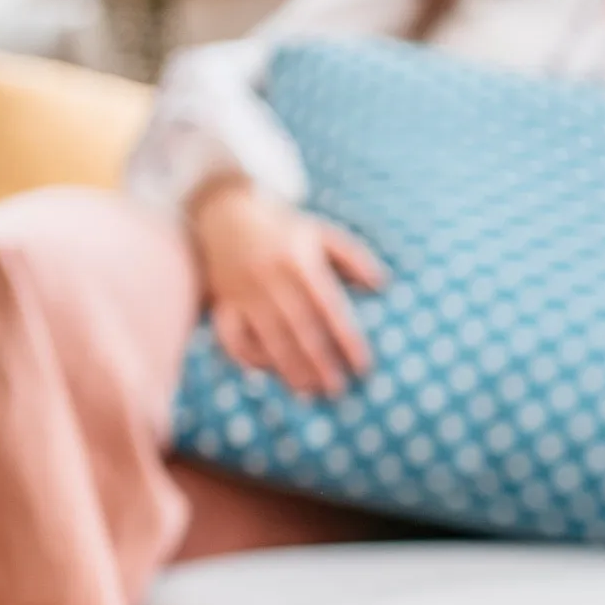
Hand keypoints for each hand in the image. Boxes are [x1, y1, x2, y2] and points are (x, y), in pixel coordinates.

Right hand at [189, 176, 382, 395]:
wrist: (224, 212)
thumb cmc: (284, 229)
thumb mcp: (321, 232)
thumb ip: (353, 257)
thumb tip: (381, 285)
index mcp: (299, 261)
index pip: (329, 307)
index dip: (347, 338)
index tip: (363, 366)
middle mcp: (271, 279)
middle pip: (299, 329)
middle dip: (320, 363)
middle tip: (338, 390)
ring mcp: (243, 293)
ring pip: (268, 338)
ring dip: (290, 368)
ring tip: (310, 392)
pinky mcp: (222, 304)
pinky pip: (231, 337)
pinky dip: (247, 357)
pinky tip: (267, 373)